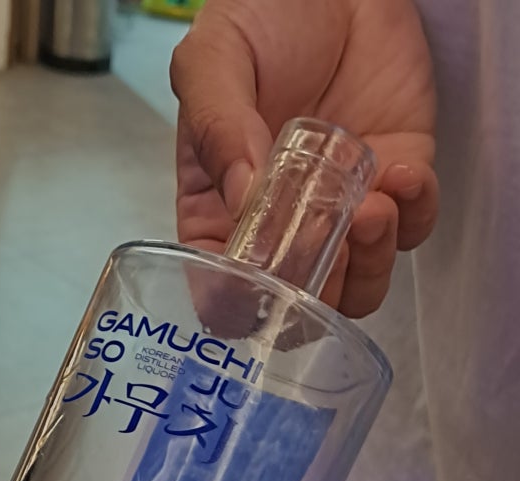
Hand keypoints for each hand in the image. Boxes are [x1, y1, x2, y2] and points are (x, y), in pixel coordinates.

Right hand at [171, 0, 438, 316]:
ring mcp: (341, 209)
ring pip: (360, 284)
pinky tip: (400, 174)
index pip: (225, 290)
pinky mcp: (395, 182)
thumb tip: (242, 196)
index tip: (264, 290)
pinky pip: (414, 228)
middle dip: (320, 289)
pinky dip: (414, 214)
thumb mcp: (210, 63)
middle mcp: (282, 224)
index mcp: (221, 211)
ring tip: (369, 208)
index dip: (243, 306)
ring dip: (370, 263)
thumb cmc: (262, 16)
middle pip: (301, 302)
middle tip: (328, 239)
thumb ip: (216, 127)